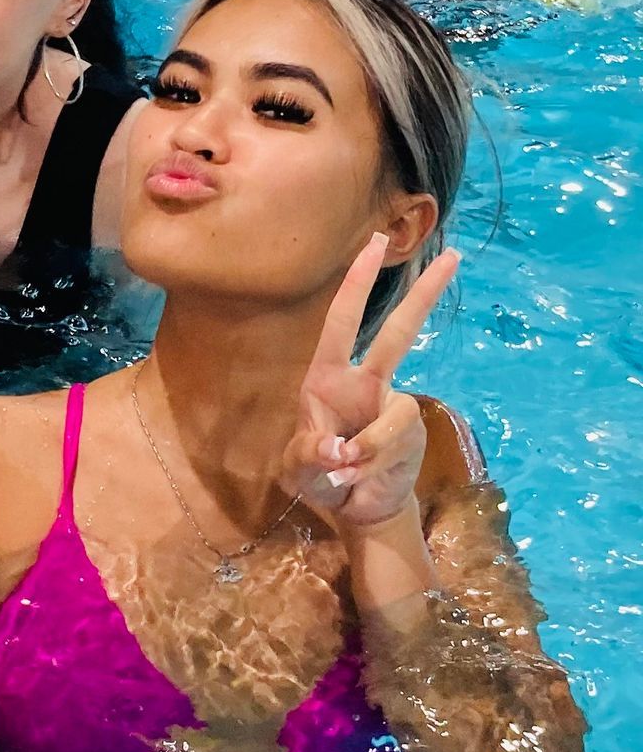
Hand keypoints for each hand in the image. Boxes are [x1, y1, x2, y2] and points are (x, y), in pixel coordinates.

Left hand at [283, 234, 459, 529]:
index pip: (343, 321)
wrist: (355, 507)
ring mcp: (394, 407)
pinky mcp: (412, 434)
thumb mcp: (299, 469)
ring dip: (364, 450)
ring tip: (342, 471)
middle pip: (399, 333)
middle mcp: (366, 384)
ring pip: (393, 416)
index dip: (358, 283)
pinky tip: (356, 479)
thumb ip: (309, 455)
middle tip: (453, 256)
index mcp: (327, 378)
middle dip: (424, 295)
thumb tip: (338, 449)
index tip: (377, 244)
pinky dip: (371, 466)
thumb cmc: (319, 476)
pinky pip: (394, 445)